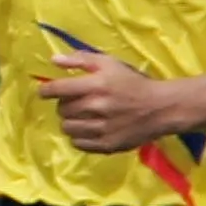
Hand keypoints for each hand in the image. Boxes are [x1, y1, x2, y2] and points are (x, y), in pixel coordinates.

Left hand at [37, 49, 181, 152]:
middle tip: (75, 102)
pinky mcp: (107, 145)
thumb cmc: (133, 83)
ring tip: (82, 116)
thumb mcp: (110, 63)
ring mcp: (102, 129)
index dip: (46, 90)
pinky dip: (79, 137)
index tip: (44, 92)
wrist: (161, 108)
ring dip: (70, 121)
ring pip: (67, 128)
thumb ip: (81, 59)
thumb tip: (54, 59)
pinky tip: (89, 128)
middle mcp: (97, 107)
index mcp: (97, 85)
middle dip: (64, 105)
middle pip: (61, 110)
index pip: (58, 89)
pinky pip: (78, 144)